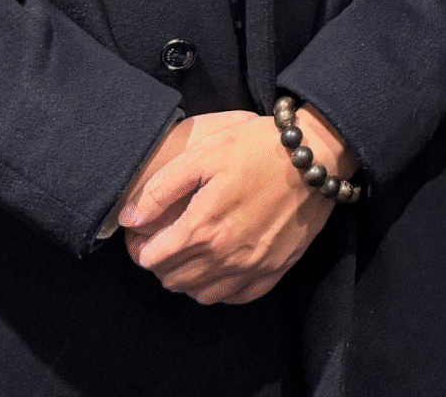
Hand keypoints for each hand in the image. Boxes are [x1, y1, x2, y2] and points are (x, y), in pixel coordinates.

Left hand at [117, 105, 353, 303]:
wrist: (315, 154)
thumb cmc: (257, 148)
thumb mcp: (203, 154)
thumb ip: (161, 189)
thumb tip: (130, 218)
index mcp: (202, 228)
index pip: (152, 258)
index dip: (139, 248)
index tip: (142, 235)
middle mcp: (224, 256)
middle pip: (174, 280)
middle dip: (160, 264)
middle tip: (162, 244)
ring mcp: (252, 266)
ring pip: (203, 295)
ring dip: (188, 281)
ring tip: (188, 257)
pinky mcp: (276, 268)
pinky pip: (239, 297)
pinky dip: (222, 291)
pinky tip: (220, 270)